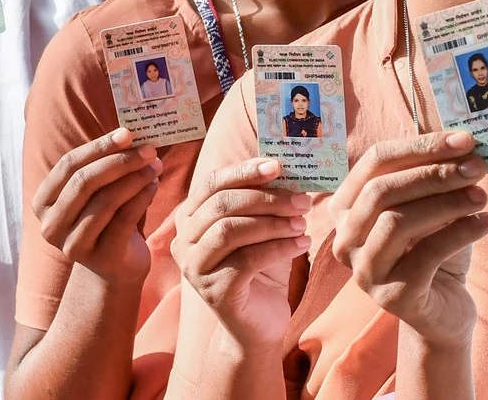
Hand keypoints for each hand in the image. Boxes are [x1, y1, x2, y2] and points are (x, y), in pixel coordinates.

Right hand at [32, 127, 160, 283]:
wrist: (117, 266)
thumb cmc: (107, 219)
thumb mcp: (98, 192)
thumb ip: (104, 167)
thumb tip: (130, 134)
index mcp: (43, 202)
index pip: (68, 165)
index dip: (98, 147)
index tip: (128, 133)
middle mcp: (51, 225)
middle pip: (84, 182)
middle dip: (120, 161)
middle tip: (149, 149)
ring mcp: (72, 244)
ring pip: (105, 201)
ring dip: (135, 178)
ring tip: (156, 166)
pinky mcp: (100, 258)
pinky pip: (123, 220)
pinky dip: (142, 198)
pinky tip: (155, 185)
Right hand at [172, 157, 312, 345]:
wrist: (260, 322)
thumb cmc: (262, 266)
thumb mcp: (265, 226)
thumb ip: (269, 198)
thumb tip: (293, 165)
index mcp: (192, 217)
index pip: (212, 182)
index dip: (244, 171)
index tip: (278, 166)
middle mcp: (184, 241)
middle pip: (222, 205)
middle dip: (267, 198)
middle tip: (302, 200)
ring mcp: (194, 268)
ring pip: (231, 231)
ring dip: (274, 223)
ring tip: (303, 223)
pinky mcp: (212, 291)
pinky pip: (247, 260)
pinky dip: (280, 247)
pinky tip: (303, 244)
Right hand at [330, 131, 487, 347]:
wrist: (444, 309)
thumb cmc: (435, 249)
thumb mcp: (432, 205)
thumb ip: (437, 174)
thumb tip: (466, 143)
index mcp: (347, 206)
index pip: (376, 161)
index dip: (420, 146)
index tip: (465, 139)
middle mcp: (345, 239)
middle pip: (382, 190)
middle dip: (434, 174)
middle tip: (476, 167)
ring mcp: (364, 271)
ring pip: (398, 222)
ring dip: (447, 203)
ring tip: (481, 197)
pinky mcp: (392, 297)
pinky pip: (426, 254)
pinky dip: (461, 232)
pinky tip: (486, 222)